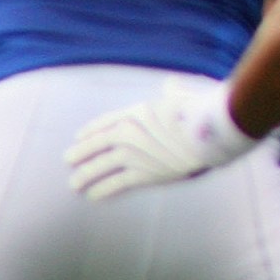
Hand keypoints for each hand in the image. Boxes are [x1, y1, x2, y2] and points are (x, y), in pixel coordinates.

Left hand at [64, 79, 259, 202]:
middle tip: (68, 161)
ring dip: (85, 176)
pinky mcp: (144, 174)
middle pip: (95, 144)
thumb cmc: (200, 112)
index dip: (89, 131)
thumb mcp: (182, 96)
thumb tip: (171, 83)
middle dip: (80, 153)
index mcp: (135, 112)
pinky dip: (103, 191)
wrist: (210, 134)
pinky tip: (93, 196)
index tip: (79, 137)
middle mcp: (128, 132)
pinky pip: (117, 184)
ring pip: (99, 167)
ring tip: (75, 184)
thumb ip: (172, 91)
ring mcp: (134, 154)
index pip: (104, 122)